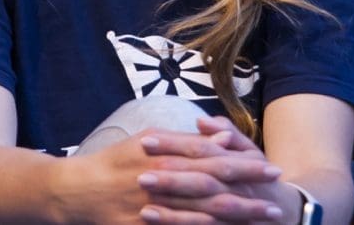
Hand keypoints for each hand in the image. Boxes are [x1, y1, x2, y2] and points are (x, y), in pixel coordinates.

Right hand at [57, 127, 284, 224]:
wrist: (75, 190)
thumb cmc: (114, 162)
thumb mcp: (146, 141)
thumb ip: (183, 142)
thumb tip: (219, 139)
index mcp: (163, 153)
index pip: (213, 157)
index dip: (244, 163)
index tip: (270, 167)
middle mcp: (161, 178)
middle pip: (214, 184)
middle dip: (249, 190)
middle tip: (277, 195)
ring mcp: (154, 205)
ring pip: (204, 211)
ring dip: (237, 215)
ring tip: (264, 215)